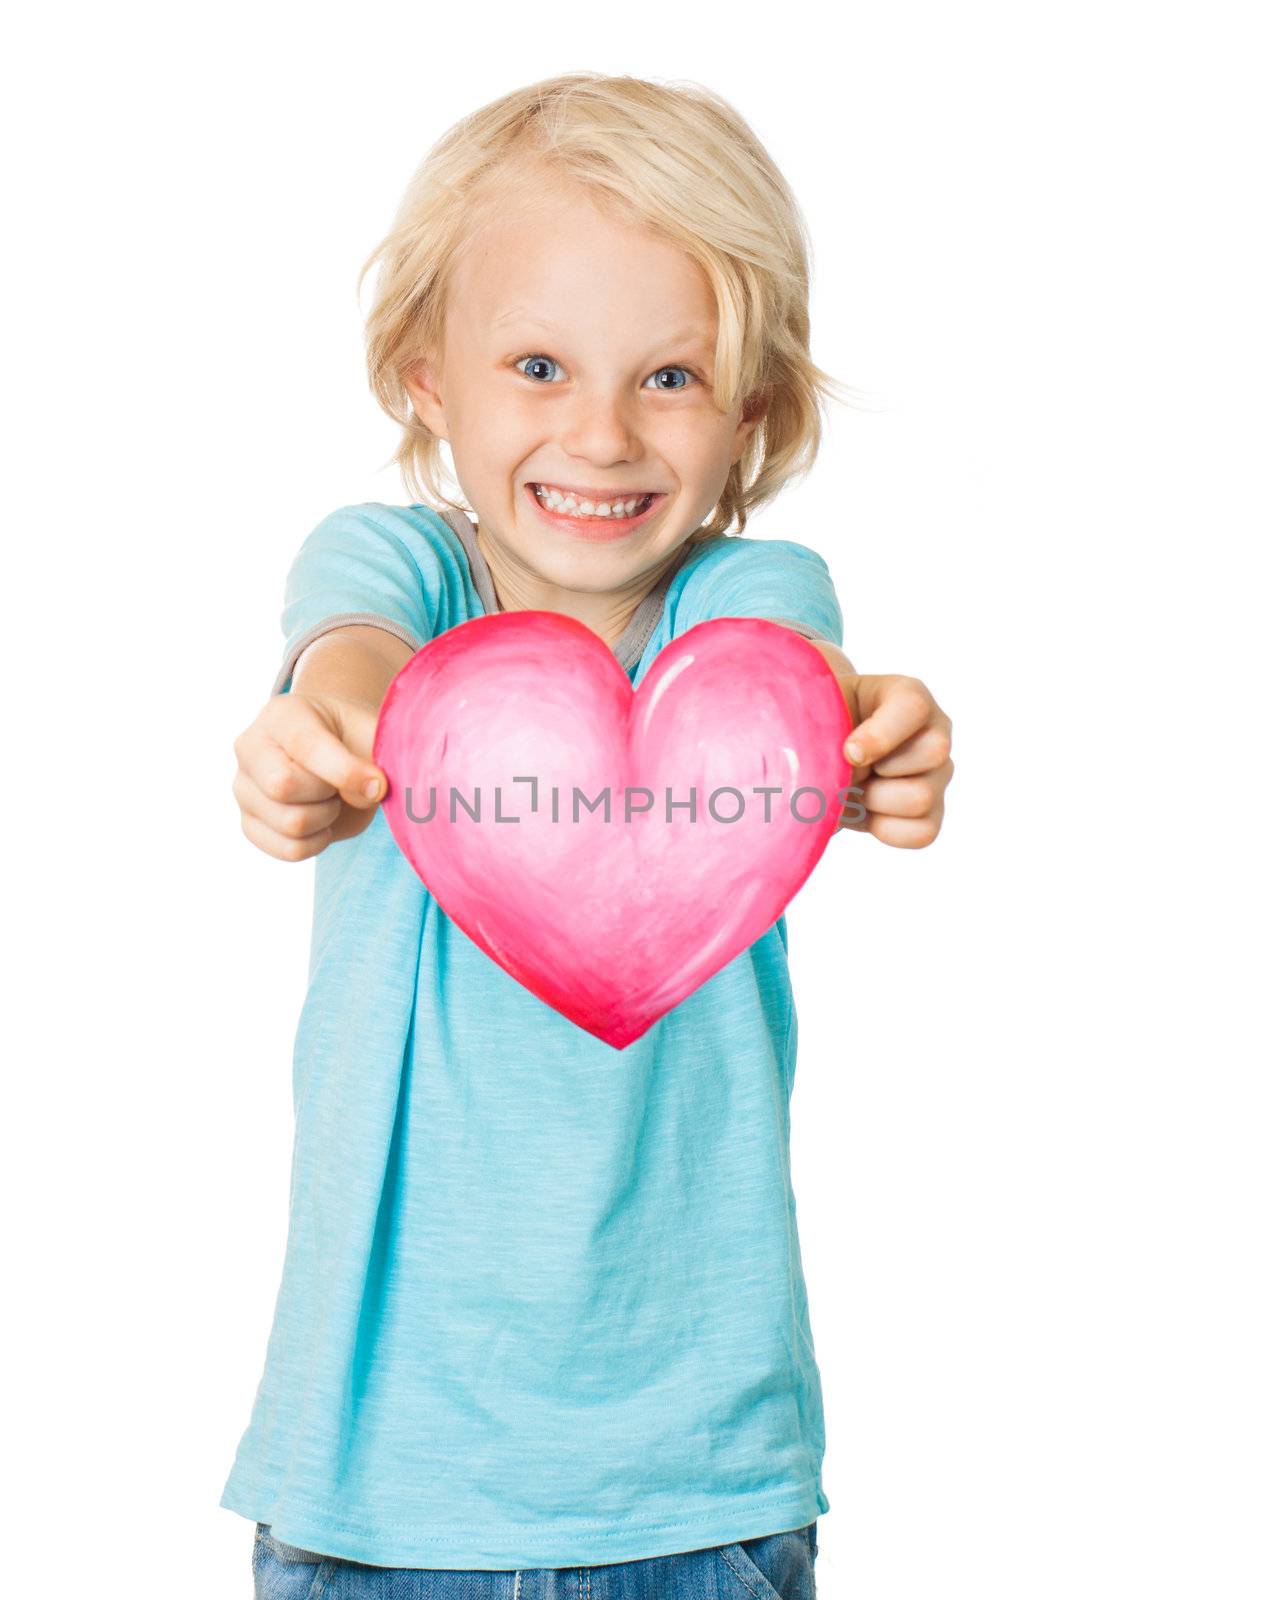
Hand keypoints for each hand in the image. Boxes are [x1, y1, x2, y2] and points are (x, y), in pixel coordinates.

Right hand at [232, 691, 389, 860]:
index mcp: (281, 715)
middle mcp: (251, 748)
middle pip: (282, 786)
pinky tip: (323, 821)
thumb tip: (369, 791)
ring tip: (330, 799)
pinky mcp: (250, 824)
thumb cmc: (352, 739)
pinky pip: (290, 850)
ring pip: (290, 824)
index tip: (378, 784)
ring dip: (326, 818)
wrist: (336, 755)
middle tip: (340, 783)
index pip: (303, 745)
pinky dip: (318, 842)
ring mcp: (243, 788)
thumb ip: (373, 757)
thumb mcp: (370, 735)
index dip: (344, 770)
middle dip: (328, 793)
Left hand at [836, 672, 952, 847]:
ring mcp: (938, 774)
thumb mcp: (816, 714)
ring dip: (875, 800)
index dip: (880, 735)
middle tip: (847, 769)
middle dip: (878, 769)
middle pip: (933, 752)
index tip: (848, 753)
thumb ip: (822, 727)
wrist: (821, 753)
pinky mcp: (932, 812)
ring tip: (851, 790)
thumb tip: (836, 766)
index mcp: (906, 695)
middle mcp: (934, 731)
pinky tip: (864, 811)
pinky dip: (885, 829)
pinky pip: (922, 832)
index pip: (912, 707)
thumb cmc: (820, 725)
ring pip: (922, 797)